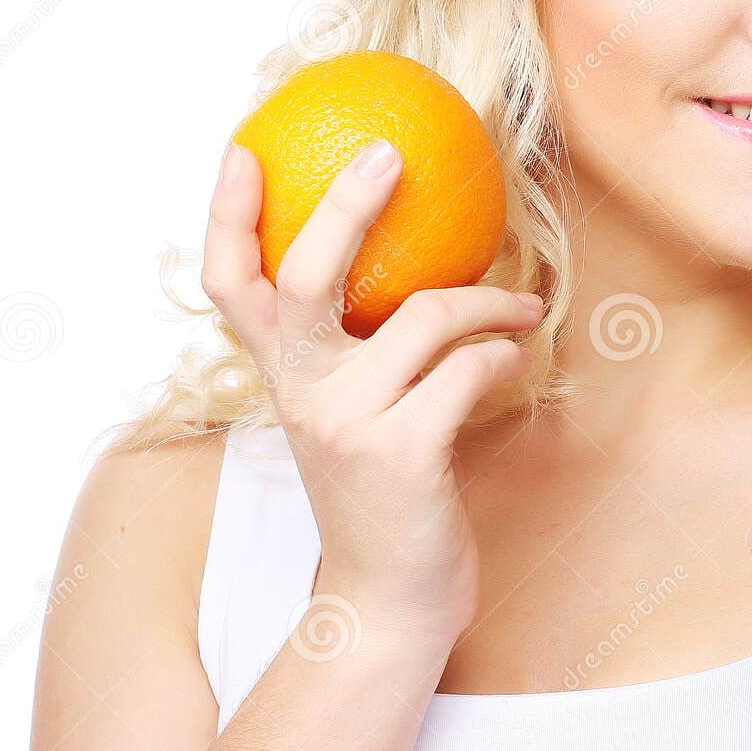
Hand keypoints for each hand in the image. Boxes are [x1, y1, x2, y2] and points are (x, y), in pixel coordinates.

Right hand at [202, 139, 539, 649]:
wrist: (388, 601)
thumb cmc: (384, 497)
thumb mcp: (350, 418)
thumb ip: (355, 353)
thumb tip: (407, 266)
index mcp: (284, 377)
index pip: (230, 286)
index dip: (228, 215)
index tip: (243, 148)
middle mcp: (302, 393)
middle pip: (305, 275)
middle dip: (346, 204)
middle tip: (390, 154)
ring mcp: (347, 423)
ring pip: (424, 317)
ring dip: (490, 302)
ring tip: (523, 308)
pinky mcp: (402, 451)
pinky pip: (468, 368)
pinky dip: (502, 355)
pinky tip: (517, 357)